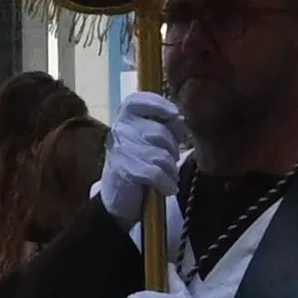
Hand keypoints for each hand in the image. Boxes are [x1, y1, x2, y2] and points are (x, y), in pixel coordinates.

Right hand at [91, 87, 190, 228]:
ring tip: (170, 176)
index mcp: (125, 117)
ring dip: (171, 169)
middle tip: (172, 159)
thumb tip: (179, 118)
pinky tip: (168, 188)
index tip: (174, 114)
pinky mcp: (124, 170)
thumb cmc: (140, 161)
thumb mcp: (150, 139)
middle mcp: (119, 130)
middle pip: (159, 132)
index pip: (137, 101)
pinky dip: (167, 182)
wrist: (118, 195)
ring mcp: (120, 150)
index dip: (158, 104)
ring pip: (160, 155)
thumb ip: (164, 125)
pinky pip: (155, 172)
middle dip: (173, 149)